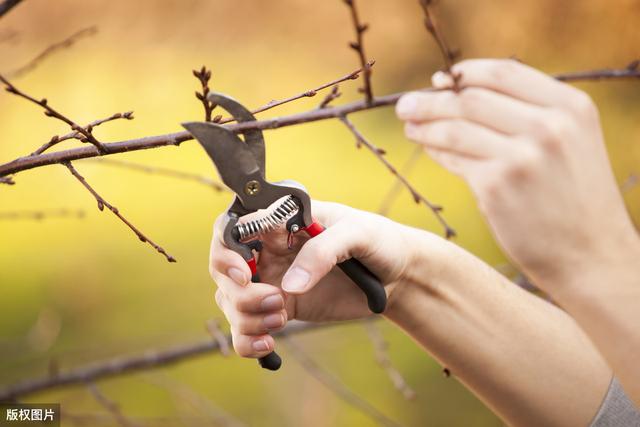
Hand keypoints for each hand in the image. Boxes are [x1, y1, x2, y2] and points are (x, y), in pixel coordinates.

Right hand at [209, 200, 420, 359]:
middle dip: (238, 290)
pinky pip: (247, 326)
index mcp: (282, 221)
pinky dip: (247, 340)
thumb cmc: (378, 241)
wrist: (398, 276)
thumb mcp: (357, 234)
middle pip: (224, 268)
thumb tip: (287, 287)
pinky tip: (268, 345)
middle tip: (274, 300)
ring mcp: (273, 279)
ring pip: (230, 300)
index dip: (226, 250)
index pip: (234, 227)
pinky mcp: (281, 307)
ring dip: (245, 317)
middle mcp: (269, 249)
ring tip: (280, 320)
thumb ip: (322, 252)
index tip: (243, 273)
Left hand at [396, 58, 638, 288]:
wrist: (590, 255)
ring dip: (424, 125)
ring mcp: (522, 156)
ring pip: (455, 128)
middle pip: (471, 98)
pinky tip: (429, 149)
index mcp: (570, 106)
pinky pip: (454, 159)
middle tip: (405, 105)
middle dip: (430, 100)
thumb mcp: (569, 141)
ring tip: (409, 125)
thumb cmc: (572, 197)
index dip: (462, 73)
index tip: (438, 80)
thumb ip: (525, 112)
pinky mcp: (496, 186)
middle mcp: (549, 126)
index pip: (502, 71)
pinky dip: (436, 151)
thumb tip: (452, 87)